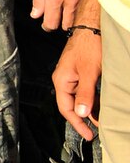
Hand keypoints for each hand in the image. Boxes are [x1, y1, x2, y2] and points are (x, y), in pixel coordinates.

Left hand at [32, 0, 83, 30]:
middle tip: (55, 19)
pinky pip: (83, 7)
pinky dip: (78, 9)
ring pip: (76, 17)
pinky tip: (73, 4)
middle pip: (67, 24)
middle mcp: (69, 0)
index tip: (46, 25)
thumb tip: (36, 15)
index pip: (52, 22)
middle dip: (60, 24)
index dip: (48, 26)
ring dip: (70, 18)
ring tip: (64, 12)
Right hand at [55, 25, 102, 140]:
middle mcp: (64, 80)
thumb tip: (82, 113)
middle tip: (95, 132)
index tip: (88, 135)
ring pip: (79, 98)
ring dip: (89, 110)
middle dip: (83, 119)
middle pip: (71, 105)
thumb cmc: (89, 46)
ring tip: (101, 120)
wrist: (92, 27)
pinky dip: (92, 100)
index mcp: (61, 80)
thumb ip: (85, 93)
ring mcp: (72, 76)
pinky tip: (101, 105)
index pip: (66, 108)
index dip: (77, 123)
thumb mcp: (89, 72)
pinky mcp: (80, 73)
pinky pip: (84, 91)